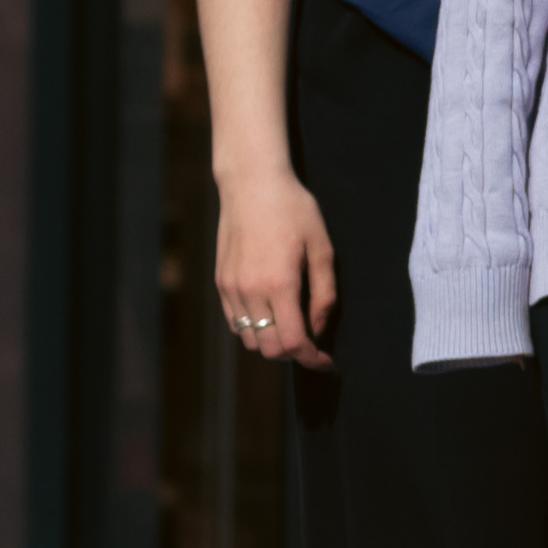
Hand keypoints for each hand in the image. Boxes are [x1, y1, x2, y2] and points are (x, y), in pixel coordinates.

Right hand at [214, 169, 335, 369]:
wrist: (251, 184)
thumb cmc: (294, 210)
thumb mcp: (322, 248)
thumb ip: (324, 294)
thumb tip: (318, 329)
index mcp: (279, 284)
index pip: (292, 342)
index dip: (312, 360)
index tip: (326, 362)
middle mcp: (249, 291)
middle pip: (269, 349)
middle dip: (294, 355)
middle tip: (313, 347)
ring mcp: (230, 288)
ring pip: (249, 340)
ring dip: (272, 343)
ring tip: (293, 330)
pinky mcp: (220, 282)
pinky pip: (234, 323)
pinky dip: (253, 329)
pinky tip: (271, 316)